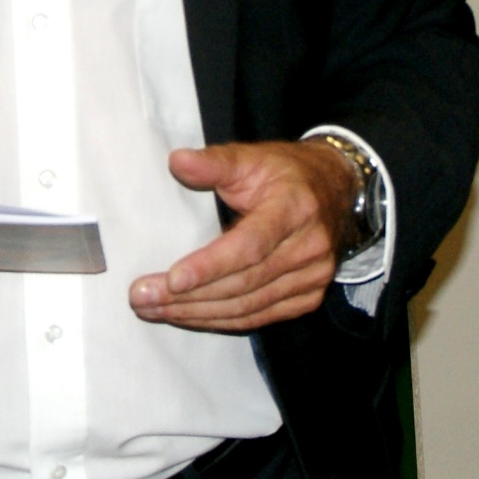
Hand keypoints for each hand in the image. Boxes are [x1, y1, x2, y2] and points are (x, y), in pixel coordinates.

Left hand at [131, 141, 362, 332]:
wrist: (336, 190)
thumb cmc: (286, 174)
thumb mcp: (252, 157)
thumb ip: (214, 162)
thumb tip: (177, 161)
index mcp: (294, 208)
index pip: (250, 246)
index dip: (210, 266)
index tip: (172, 279)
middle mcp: (309, 247)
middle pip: (244, 284)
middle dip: (189, 296)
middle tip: (143, 298)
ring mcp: (312, 277)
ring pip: (249, 307)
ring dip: (198, 314)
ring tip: (155, 310)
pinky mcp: (308, 297)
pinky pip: (259, 317)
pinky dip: (221, 320)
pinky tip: (188, 316)